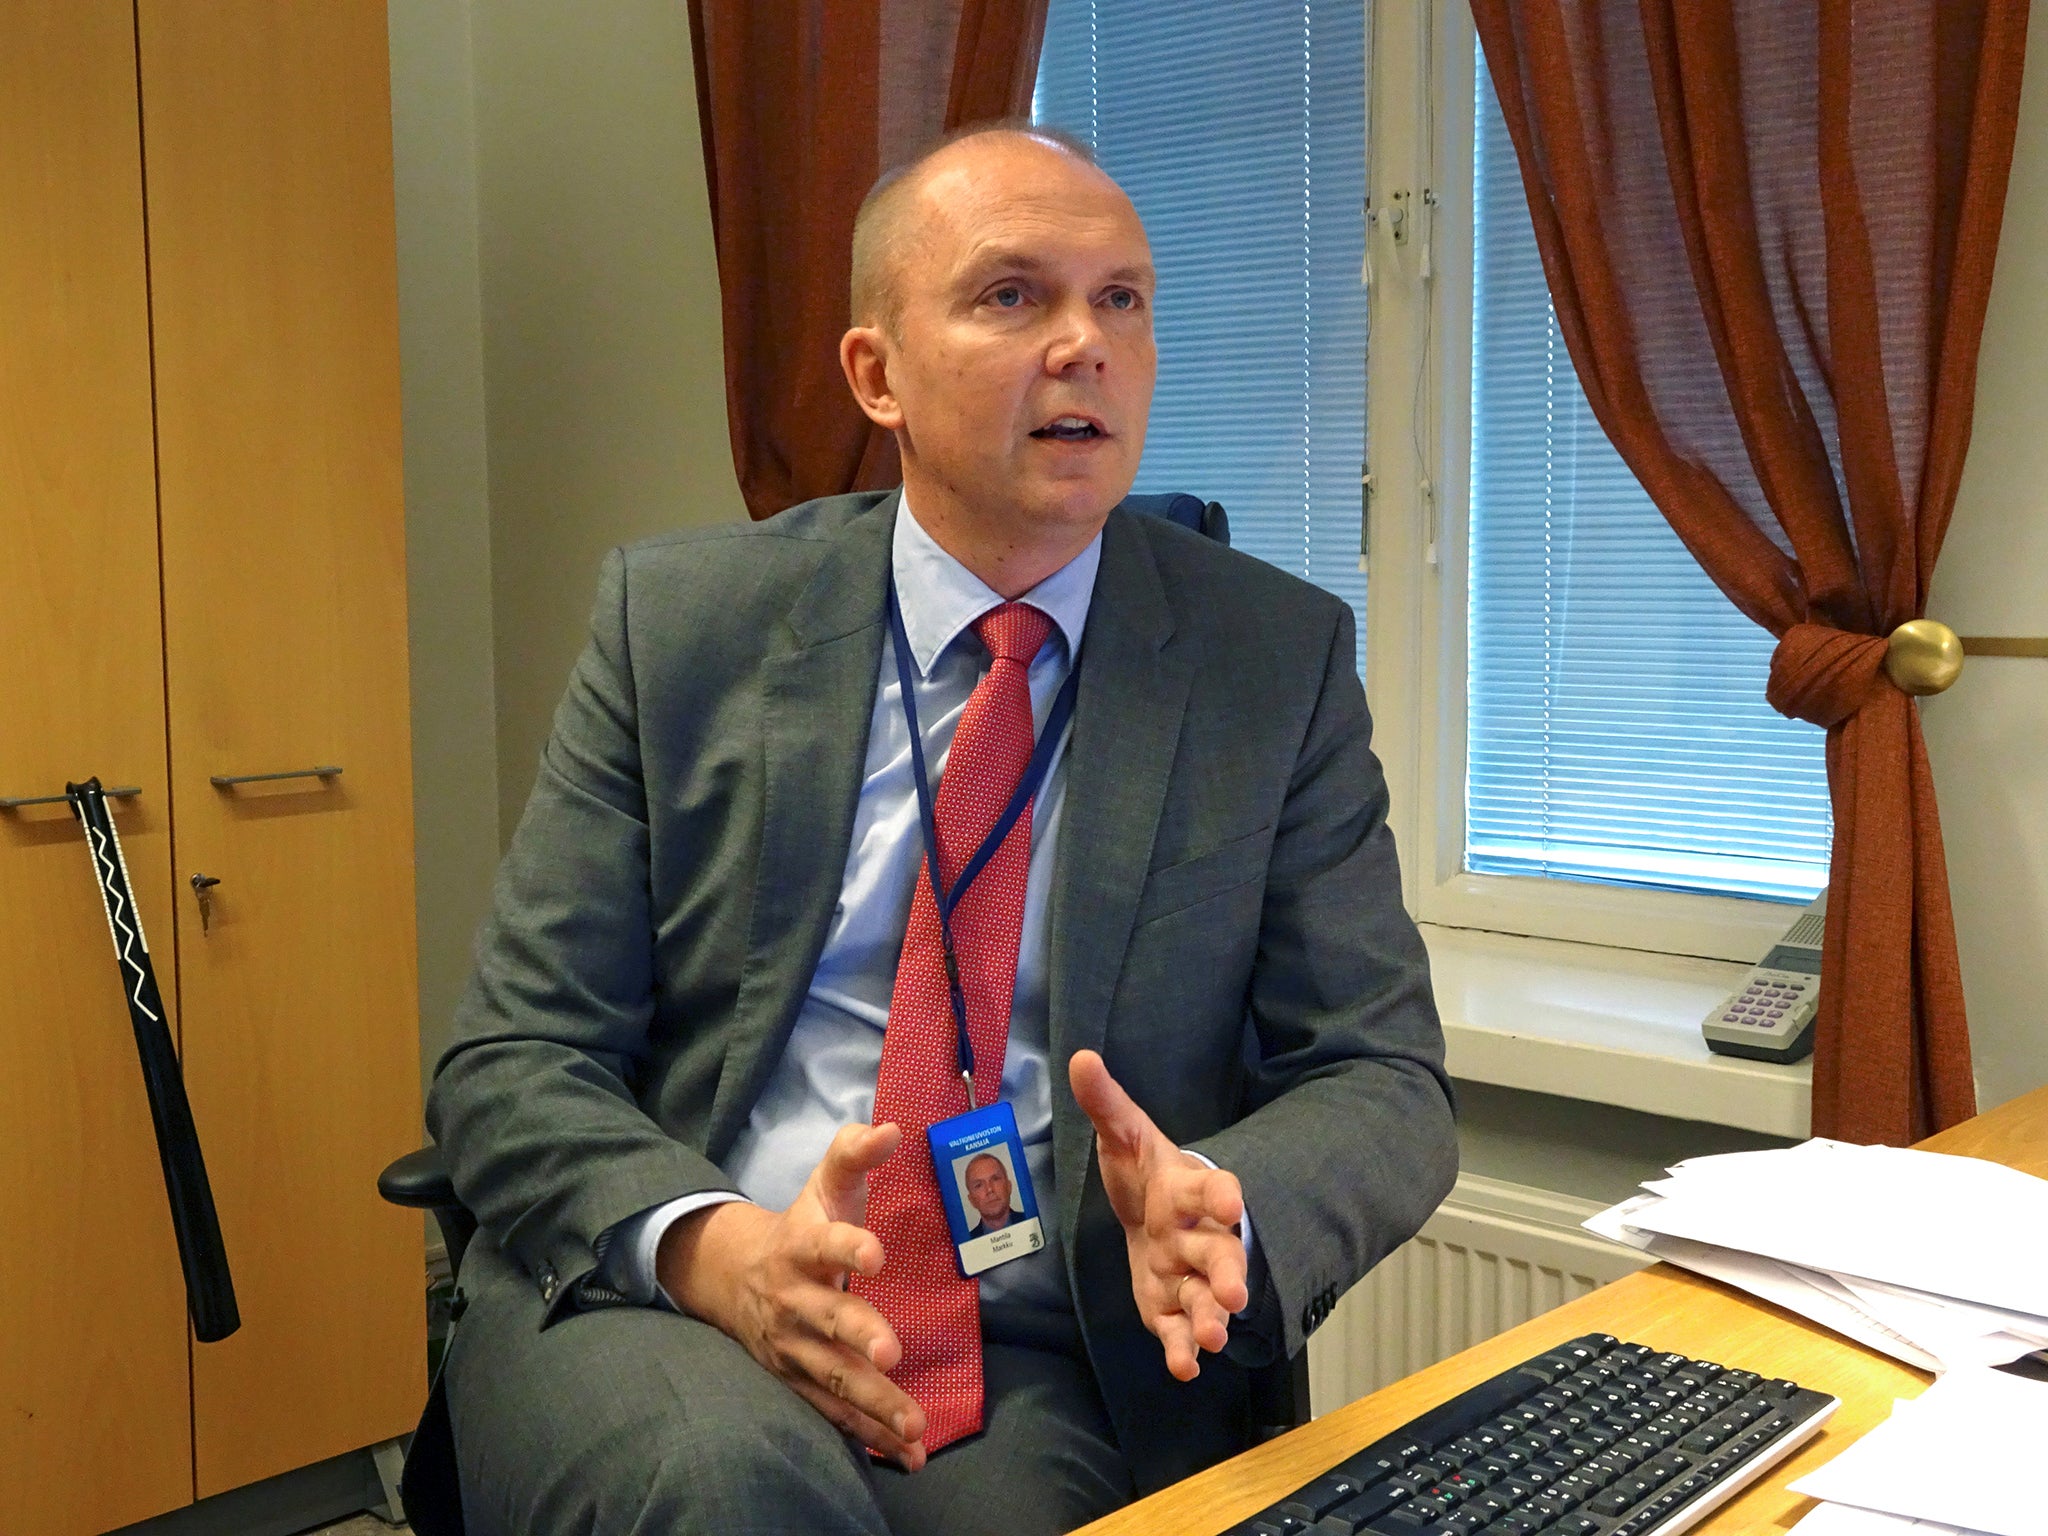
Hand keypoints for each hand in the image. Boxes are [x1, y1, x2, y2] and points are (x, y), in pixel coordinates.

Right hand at [657, 1123, 928, 1468]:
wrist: (733, 1275)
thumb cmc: (800, 1226)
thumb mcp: (825, 1184)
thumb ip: (855, 1153)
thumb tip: (893, 1127)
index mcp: (800, 1248)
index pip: (824, 1244)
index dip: (848, 1247)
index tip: (876, 1253)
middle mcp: (794, 1300)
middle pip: (827, 1320)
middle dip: (857, 1336)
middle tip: (889, 1351)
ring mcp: (793, 1347)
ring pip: (834, 1377)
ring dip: (873, 1402)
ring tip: (913, 1424)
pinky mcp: (798, 1380)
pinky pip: (835, 1412)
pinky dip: (869, 1435)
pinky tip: (907, 1454)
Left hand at [1068, 1049, 1248, 1380]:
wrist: (1151, 1212)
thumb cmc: (1144, 1173)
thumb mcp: (1124, 1134)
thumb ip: (1105, 1103)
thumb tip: (1080, 1058)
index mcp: (1186, 1191)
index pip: (1210, 1189)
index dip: (1221, 1194)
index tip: (1232, 1200)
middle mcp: (1196, 1235)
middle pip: (1218, 1255)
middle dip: (1227, 1274)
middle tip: (1235, 1295)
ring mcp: (1186, 1274)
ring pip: (1205, 1298)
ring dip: (1210, 1318)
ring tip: (1213, 1338)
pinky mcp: (1169, 1305)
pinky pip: (1179, 1328)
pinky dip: (1183, 1348)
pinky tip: (1185, 1368)